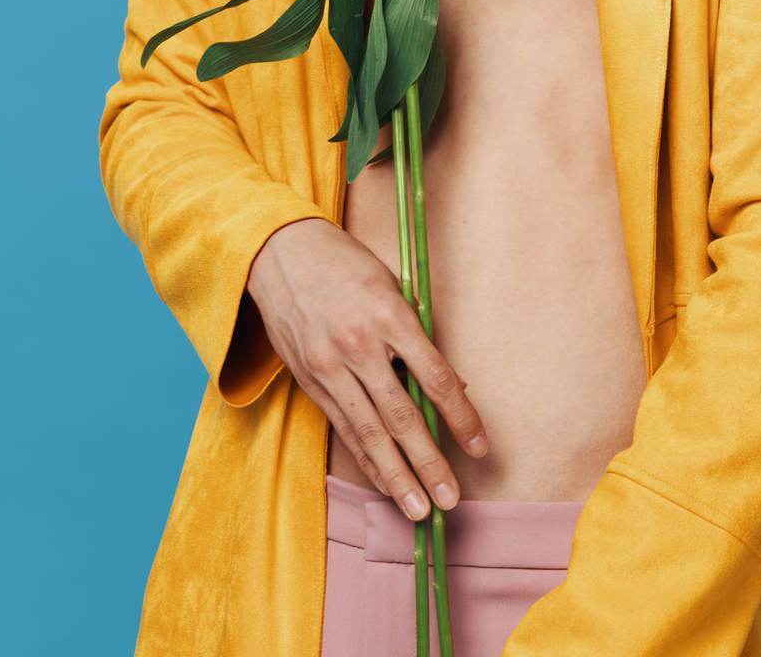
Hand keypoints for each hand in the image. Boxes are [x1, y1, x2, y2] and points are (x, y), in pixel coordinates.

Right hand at [248, 217, 488, 520]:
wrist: (280, 252)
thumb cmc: (345, 264)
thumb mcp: (392, 287)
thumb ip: (418, 337)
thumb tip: (451, 385)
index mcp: (388, 315)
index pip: (434, 379)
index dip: (461, 418)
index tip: (480, 447)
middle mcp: (358, 346)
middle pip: (402, 417)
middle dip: (429, 462)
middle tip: (451, 499)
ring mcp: (329, 367)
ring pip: (369, 432)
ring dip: (398, 475)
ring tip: (419, 508)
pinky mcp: (309, 380)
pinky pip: (344, 427)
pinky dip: (366, 458)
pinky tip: (385, 482)